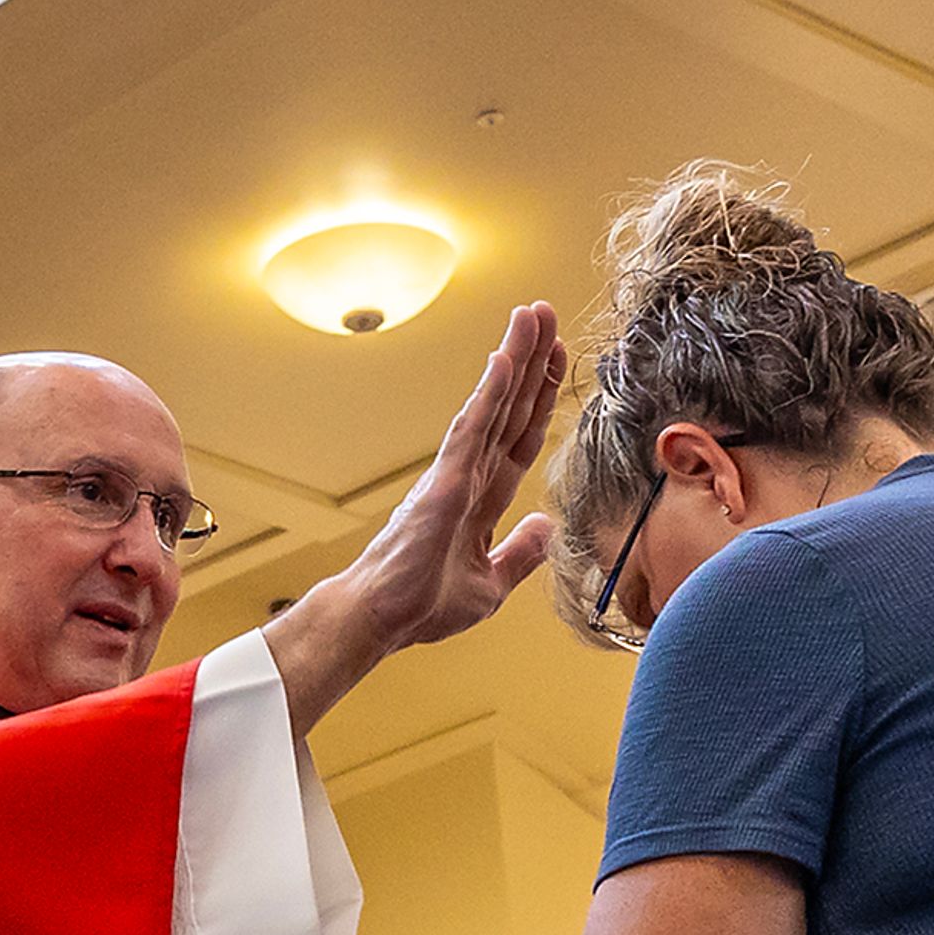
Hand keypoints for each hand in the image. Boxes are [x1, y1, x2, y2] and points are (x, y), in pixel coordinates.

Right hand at [335, 302, 566, 652]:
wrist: (379, 621)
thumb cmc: (419, 608)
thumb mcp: (490, 585)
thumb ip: (520, 553)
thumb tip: (545, 525)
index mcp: (480, 500)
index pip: (520, 437)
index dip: (540, 399)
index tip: (554, 361)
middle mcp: (467, 477)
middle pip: (511, 408)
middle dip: (532, 360)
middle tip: (545, 313)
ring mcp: (455, 474)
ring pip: (493, 405)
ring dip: (514, 358)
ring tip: (532, 314)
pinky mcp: (444, 481)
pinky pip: (473, 427)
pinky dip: (491, 392)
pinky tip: (505, 359)